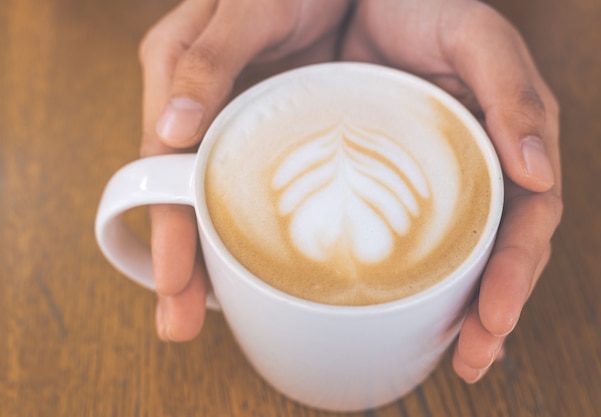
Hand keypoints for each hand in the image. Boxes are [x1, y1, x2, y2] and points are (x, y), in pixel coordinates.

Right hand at [138, 0, 352, 340]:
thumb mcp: (250, 9)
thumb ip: (208, 60)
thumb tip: (172, 128)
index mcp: (173, 74)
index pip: (159, 166)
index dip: (167, 228)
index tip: (174, 284)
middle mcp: (195, 105)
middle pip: (179, 194)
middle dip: (180, 261)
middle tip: (180, 323)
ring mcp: (232, 121)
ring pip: (212, 197)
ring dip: (211, 254)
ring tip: (210, 312)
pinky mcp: (267, 129)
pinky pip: (251, 184)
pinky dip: (248, 226)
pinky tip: (258, 263)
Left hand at [342, 0, 562, 381]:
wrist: (368, 1)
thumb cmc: (426, 9)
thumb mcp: (476, 38)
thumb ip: (511, 93)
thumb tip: (539, 171)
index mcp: (514, 141)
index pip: (529, 220)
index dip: (516, 272)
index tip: (495, 318)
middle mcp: (485, 167)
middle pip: (501, 250)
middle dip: (493, 309)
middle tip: (473, 359)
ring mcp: (445, 179)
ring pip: (464, 253)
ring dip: (462, 308)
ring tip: (456, 357)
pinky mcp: (403, 181)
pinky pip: (417, 234)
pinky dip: (419, 277)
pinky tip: (410, 312)